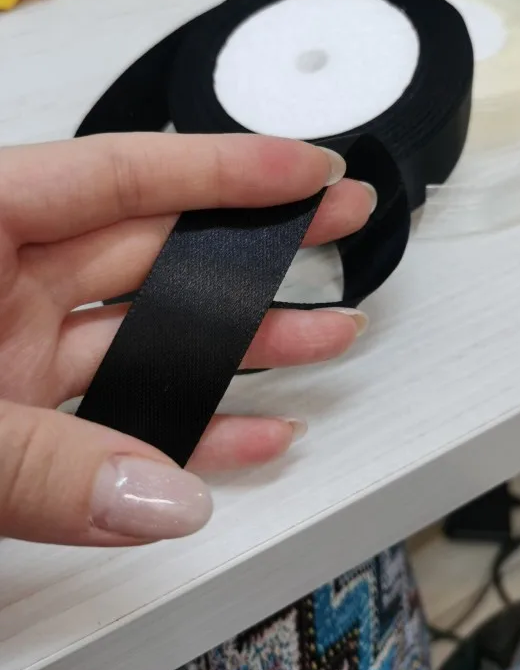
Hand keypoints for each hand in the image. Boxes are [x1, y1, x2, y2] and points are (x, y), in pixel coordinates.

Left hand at [0, 133, 372, 545]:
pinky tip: (255, 429)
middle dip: (257, 238)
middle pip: (154, 244)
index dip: (222, 170)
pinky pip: (119, 407)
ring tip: (327, 334)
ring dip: (242, 338)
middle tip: (337, 223)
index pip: (117, 177)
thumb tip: (164, 499)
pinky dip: (185, 422)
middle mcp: (5, 279)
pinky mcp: (24, 407)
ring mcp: (16, 345)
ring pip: (151, 330)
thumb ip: (44, 462)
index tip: (306, 173)